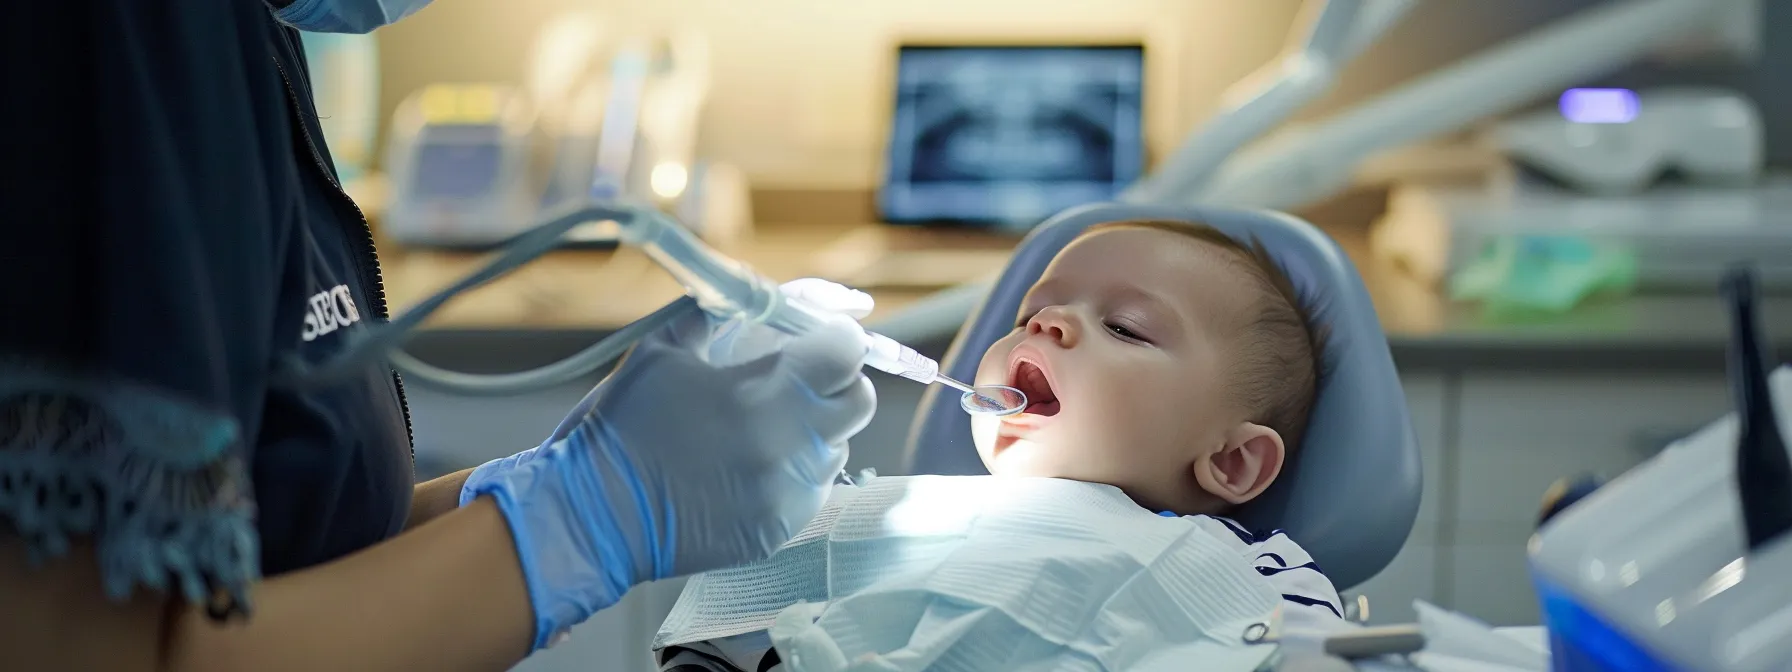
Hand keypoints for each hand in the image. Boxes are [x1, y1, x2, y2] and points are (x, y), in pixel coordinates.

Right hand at [461, 280, 876, 649]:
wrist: (595, 512)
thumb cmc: (626, 424)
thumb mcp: (665, 348)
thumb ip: (721, 314)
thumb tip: (758, 296)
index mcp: (767, 392)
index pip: (847, 353)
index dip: (837, 339)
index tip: (818, 340)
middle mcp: (790, 446)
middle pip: (858, 402)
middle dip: (837, 383)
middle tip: (802, 380)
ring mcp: (788, 494)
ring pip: (837, 448)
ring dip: (815, 431)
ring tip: (765, 428)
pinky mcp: (779, 530)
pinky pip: (813, 491)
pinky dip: (794, 473)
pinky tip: (751, 467)